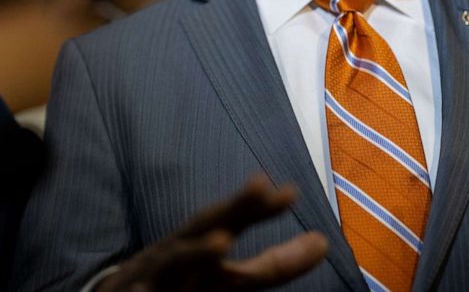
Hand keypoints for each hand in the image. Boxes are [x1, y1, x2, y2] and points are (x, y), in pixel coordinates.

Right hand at [96, 174, 327, 290]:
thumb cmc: (182, 282)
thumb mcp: (228, 276)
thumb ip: (272, 263)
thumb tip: (322, 243)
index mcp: (201, 245)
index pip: (233, 221)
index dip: (259, 208)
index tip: (290, 192)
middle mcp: (178, 254)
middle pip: (205, 225)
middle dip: (231, 208)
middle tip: (259, 187)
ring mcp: (154, 275)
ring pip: (174, 260)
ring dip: (195, 250)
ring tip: (222, 241)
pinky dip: (145, 291)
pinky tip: (150, 290)